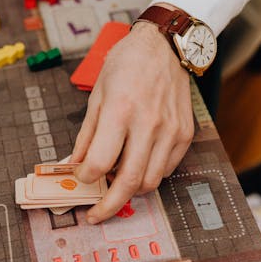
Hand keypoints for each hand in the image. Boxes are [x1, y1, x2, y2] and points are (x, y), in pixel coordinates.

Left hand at [70, 19, 193, 224]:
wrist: (165, 47)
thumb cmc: (125, 65)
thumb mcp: (96, 95)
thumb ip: (86, 135)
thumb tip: (75, 165)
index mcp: (120, 111)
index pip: (101, 162)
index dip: (86, 177)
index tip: (80, 177)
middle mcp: (149, 124)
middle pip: (130, 181)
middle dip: (109, 206)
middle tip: (95, 214)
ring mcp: (171, 130)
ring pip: (151, 181)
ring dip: (130, 191)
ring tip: (115, 184)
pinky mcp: (185, 134)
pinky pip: (167, 169)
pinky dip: (150, 175)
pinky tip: (137, 165)